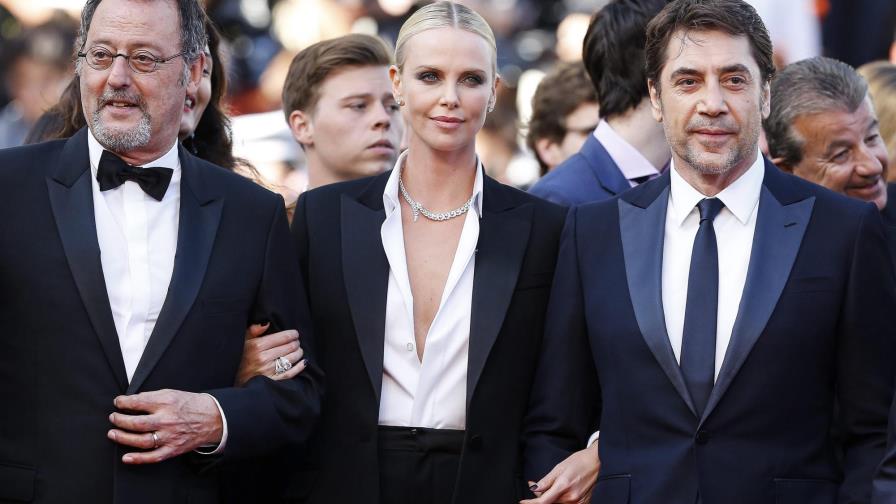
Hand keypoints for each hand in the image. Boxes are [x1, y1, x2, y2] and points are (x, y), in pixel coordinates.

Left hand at [108, 389, 223, 463]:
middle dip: (119, 420)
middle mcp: (167, 420)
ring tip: (113, 433)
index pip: (138, 402)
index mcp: (167, 403)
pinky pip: (153, 456)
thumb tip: (132, 401)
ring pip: (141, 440)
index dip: (123, 402)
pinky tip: (126, 457)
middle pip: (136, 423)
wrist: (213, 418)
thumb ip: (153, 396)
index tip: (118, 402)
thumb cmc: (191, 405)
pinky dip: (138, 459)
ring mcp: (170, 436)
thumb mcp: (173, 393)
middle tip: (113, 418)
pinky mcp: (173, 448)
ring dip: (123, 437)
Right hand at [235, 323, 305, 385]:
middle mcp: (263, 358)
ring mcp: (268, 371)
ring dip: (298, 353)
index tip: (295, 334)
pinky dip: (299, 367)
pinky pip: (290, 373)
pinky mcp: (272, 382)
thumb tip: (266, 323)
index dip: (292, 334)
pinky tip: (303, 362)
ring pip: (291, 359)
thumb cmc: (239, 359)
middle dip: (296, 343)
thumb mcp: (242, 342)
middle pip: (289, 347)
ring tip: (299, 350)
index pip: (282, 337)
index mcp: (256, 346)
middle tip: (297, 342)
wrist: (234, 382)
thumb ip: (253, 331)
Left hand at [521, 442, 599, 503]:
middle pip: (549, 502)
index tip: (523, 502)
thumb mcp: (559, 467)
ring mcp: (578, 502)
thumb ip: (546, 481)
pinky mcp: (582, 503)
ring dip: (549, 498)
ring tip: (549, 485)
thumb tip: (534, 488)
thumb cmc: (579, 461)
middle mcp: (571, 497)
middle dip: (539, 496)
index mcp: (564, 486)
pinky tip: (557, 490)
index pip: (543, 501)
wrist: (597, 462)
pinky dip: (558, 499)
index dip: (531, 503)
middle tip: (534, 485)